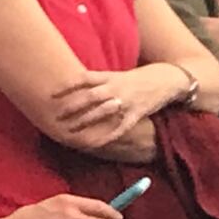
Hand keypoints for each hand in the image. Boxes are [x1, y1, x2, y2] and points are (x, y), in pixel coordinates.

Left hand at [52, 67, 181, 147]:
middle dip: (72, 107)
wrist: (167, 79)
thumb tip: (72, 84)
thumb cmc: (136, 78)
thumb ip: (97, 81)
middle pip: (90, 96)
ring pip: (103, 111)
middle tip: (56, 116)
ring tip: (70, 131)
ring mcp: (127, 101)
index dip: (67, 86)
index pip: (83, 78)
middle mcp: (116, 87)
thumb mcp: (116, 75)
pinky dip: (108, 136)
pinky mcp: (137, 114)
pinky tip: (96, 144)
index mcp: (109, 76)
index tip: (51, 94)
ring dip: (86, 121)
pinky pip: (121, 127)